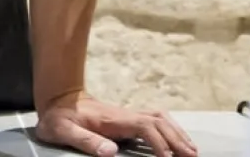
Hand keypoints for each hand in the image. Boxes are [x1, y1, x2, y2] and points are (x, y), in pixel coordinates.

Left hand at [36, 92, 196, 156]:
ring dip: (176, 131)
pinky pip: (154, 119)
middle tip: (192, 155)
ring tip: (191, 149)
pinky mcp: (127, 118)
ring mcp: (127, 114)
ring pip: (159, 117)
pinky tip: (175, 137)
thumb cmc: (59, 118)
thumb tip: (111, 152)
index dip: (158, 142)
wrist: (58, 99)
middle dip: (176, 137)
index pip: (144, 126)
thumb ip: (86, 141)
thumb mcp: (64, 131)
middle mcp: (124, 114)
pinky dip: (169, 127)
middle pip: (158, 120)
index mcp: (113, 119)